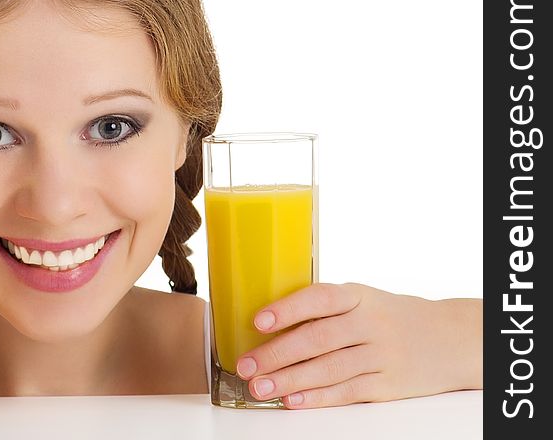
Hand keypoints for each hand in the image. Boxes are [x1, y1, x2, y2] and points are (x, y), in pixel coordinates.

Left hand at [234, 283, 481, 408]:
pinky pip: (347, 392)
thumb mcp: (363, 300)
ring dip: (290, 380)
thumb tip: (268, 326)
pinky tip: (293, 400)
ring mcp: (382, 356)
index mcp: (359, 296)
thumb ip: (324, 310)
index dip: (288, 309)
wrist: (450, 338)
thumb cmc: (390, 316)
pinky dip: (317, 397)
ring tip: (260, 388)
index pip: (320, 299)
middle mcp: (371, 324)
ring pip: (329, 370)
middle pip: (319, 339)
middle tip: (247, 366)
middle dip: (277, 354)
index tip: (258, 321)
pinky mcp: (388, 386)